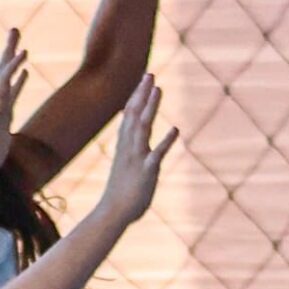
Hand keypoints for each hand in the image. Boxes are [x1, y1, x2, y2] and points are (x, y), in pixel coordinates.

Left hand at [0, 28, 28, 179]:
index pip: (4, 78)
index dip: (13, 65)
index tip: (24, 52)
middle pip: (3, 69)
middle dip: (9, 50)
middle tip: (15, 29)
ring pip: (8, 78)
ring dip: (14, 62)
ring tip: (22, 47)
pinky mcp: (4, 113)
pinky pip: (14, 93)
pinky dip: (20, 82)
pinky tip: (26, 73)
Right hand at [95, 74, 178, 225]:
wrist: (112, 213)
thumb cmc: (119, 193)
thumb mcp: (124, 167)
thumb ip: (129, 153)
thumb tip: (132, 144)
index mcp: (124, 146)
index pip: (129, 116)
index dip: (136, 97)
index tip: (143, 80)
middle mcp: (128, 147)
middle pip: (135, 115)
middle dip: (142, 94)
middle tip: (150, 74)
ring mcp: (137, 158)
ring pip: (143, 127)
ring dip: (151, 107)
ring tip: (158, 89)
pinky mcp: (146, 171)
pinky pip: (157, 154)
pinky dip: (166, 141)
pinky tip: (175, 129)